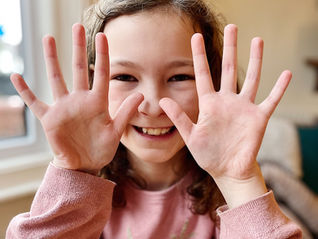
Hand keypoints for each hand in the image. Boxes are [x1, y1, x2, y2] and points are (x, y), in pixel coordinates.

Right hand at [11, 24, 142, 172]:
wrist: (84, 165)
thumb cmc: (101, 149)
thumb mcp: (115, 132)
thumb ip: (125, 113)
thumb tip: (141, 95)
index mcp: (98, 102)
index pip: (101, 74)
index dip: (102, 55)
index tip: (102, 36)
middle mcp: (80, 100)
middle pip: (78, 69)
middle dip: (78, 48)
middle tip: (77, 27)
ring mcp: (64, 108)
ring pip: (57, 79)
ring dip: (52, 59)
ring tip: (49, 38)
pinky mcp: (50, 119)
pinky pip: (35, 102)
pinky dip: (26, 92)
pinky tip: (16, 77)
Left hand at [160, 25, 290, 206]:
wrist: (227, 170)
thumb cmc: (208, 155)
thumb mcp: (191, 136)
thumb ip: (179, 117)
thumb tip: (162, 100)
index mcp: (209, 104)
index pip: (203, 74)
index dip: (198, 55)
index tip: (195, 37)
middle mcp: (227, 101)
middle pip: (229, 69)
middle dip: (231, 48)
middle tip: (233, 27)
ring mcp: (244, 108)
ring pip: (252, 78)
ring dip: (256, 60)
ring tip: (257, 40)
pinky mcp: (259, 118)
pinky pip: (271, 100)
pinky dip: (279, 88)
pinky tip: (286, 73)